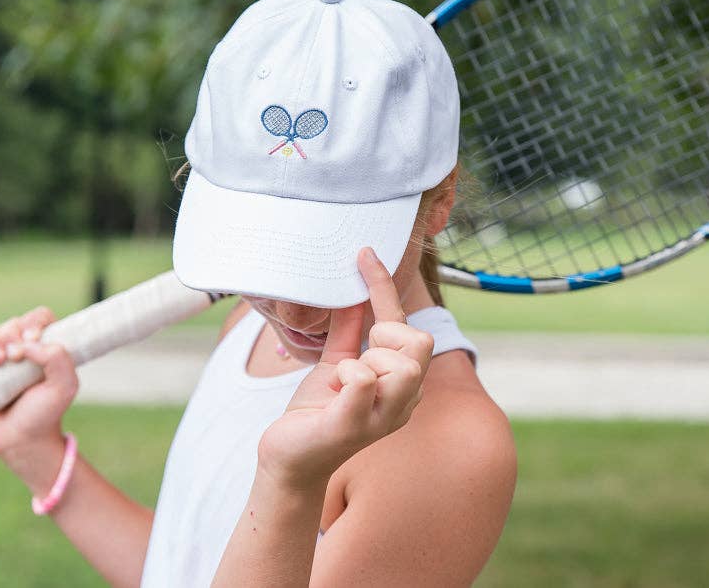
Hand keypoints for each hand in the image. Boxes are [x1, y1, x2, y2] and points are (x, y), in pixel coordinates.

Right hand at [0, 307, 78, 492]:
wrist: (20, 438)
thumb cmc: (46, 413)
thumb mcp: (64, 386)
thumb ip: (58, 359)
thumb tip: (30, 343)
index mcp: (50, 348)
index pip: (41, 318)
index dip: (34, 322)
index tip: (31, 340)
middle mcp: (28, 349)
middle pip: (15, 324)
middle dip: (10, 335)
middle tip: (12, 358)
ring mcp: (5, 358)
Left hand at [257, 248, 433, 489]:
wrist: (288, 457)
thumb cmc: (317, 412)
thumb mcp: (336, 362)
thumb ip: (348, 331)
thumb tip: (353, 291)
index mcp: (401, 382)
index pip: (404, 323)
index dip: (383, 284)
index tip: (364, 252)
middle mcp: (403, 402)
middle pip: (420, 343)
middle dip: (385, 338)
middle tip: (354, 359)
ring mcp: (381, 418)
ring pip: (402, 365)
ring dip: (363, 363)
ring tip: (341, 381)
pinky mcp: (352, 428)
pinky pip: (363, 381)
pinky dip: (346, 376)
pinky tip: (332, 392)